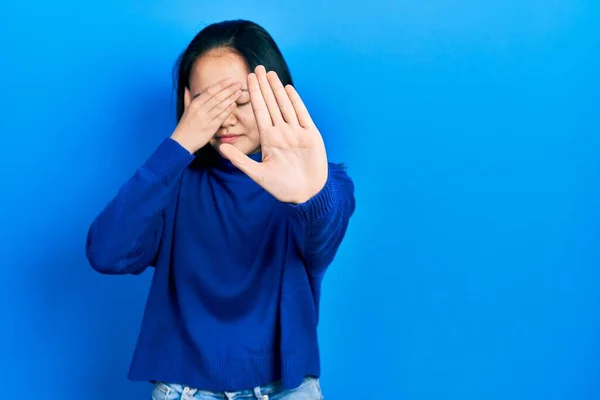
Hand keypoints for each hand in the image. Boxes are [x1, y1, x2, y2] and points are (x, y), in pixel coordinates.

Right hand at [171, 79, 242, 153]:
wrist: (181, 143)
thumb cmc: (185, 126)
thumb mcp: (185, 110)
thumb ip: (188, 98)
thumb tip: (186, 87)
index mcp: (195, 104)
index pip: (210, 91)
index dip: (221, 84)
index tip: (230, 80)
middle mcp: (200, 109)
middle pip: (217, 96)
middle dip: (229, 89)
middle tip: (239, 83)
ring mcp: (205, 118)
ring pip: (220, 105)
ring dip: (230, 98)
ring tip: (239, 92)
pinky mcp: (210, 128)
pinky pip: (220, 117)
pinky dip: (228, 110)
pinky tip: (234, 105)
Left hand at [218, 66, 327, 203]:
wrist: (307, 194)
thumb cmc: (282, 187)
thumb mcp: (258, 174)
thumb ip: (240, 160)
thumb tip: (220, 148)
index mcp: (268, 140)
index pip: (259, 113)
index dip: (253, 96)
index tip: (246, 80)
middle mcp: (282, 132)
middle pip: (271, 104)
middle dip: (264, 86)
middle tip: (257, 67)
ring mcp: (296, 132)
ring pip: (285, 106)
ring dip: (278, 89)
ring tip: (270, 73)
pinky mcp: (310, 135)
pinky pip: (301, 114)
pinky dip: (295, 102)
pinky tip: (288, 89)